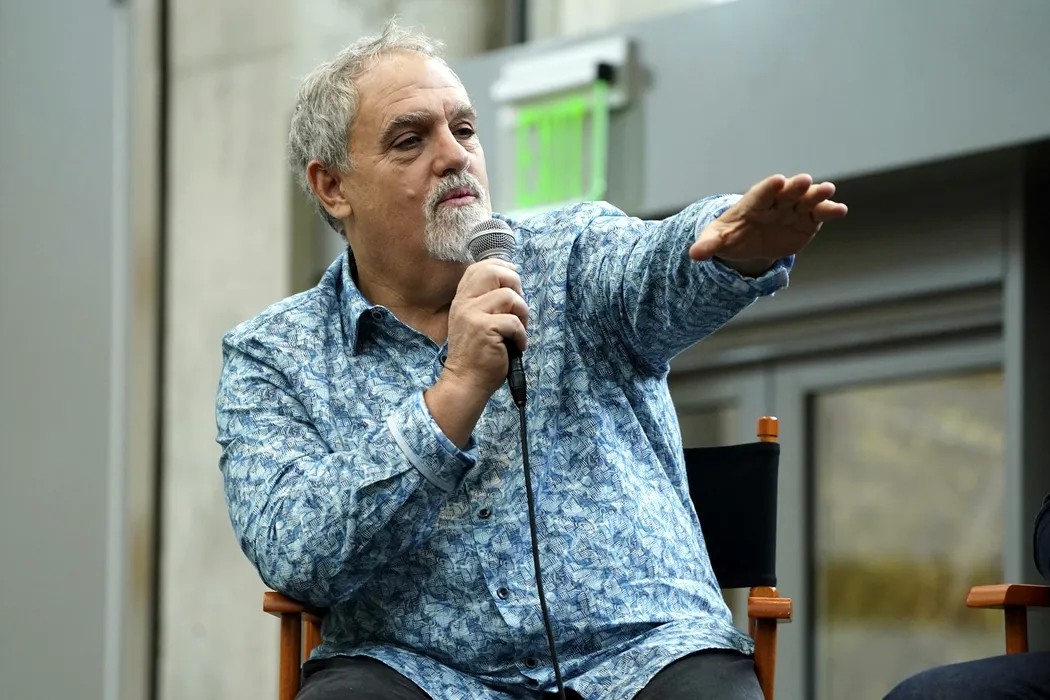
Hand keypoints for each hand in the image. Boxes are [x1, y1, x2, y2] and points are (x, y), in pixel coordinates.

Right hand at [439, 259, 528, 400]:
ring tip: (519, 331)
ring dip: (522, 314)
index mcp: (462, 300)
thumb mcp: (475, 322)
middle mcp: (464, 303)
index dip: (500, 267)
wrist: (466, 382)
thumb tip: (512, 282)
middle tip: (518, 306)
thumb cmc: (477, 355)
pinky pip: (513, 321)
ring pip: (509, 296)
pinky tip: (517, 346)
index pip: (479, 268)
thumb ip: (486, 302)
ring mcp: (472, 315)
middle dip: (514, 284)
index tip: (513, 278)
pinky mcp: (484, 329)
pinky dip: (521, 335)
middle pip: (493, 272)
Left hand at [689, 174, 847, 273]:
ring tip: (827, 190)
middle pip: (786, 192)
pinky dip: (829, 211)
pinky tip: (840, 210)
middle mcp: (775, 203)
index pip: (760, 194)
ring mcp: (793, 210)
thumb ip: (708, 245)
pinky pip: (819, 215)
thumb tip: (695, 254)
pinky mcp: (807, 221)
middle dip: (794, 187)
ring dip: (816, 195)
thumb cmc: (731, 236)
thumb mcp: (717, 240)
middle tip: (804, 181)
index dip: (768, 189)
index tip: (776, 181)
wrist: (749, 242)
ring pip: (805, 200)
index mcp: (752, 204)